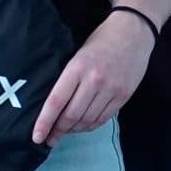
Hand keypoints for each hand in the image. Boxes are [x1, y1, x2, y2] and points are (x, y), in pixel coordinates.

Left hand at [32, 14, 153, 144]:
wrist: (133, 32)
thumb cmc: (100, 42)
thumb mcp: (77, 55)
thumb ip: (67, 79)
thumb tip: (52, 106)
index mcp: (77, 68)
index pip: (56, 101)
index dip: (45, 122)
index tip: (37, 136)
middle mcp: (94, 81)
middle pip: (71, 115)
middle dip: (58, 130)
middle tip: (50, 138)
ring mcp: (111, 89)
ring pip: (87, 120)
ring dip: (74, 130)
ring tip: (65, 131)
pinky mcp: (124, 96)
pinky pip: (103, 118)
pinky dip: (90, 126)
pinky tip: (82, 126)